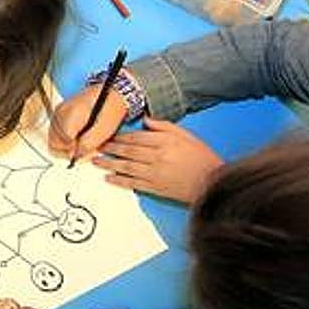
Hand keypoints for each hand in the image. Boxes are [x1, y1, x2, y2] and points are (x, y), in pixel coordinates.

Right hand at [48, 85, 127, 159]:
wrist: (111, 92)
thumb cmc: (110, 108)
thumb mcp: (103, 131)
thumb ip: (87, 146)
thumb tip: (75, 157)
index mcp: (70, 116)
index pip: (61, 144)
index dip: (73, 152)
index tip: (85, 152)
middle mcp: (60, 113)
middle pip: (53, 143)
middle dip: (68, 151)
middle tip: (83, 150)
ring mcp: (58, 112)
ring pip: (53, 139)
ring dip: (66, 146)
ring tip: (82, 143)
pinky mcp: (59, 113)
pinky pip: (55, 132)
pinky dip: (64, 139)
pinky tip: (78, 136)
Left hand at [93, 117, 223, 203]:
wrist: (213, 182)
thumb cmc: (202, 158)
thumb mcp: (186, 135)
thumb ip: (164, 126)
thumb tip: (146, 120)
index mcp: (165, 142)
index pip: (135, 137)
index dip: (119, 137)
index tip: (108, 136)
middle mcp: (158, 156)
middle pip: (127, 151)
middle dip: (109, 148)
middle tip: (96, 147)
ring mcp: (155, 173)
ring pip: (126, 166)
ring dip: (109, 163)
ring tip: (95, 161)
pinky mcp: (156, 188)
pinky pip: (133, 183)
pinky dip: (119, 181)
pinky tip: (109, 178)